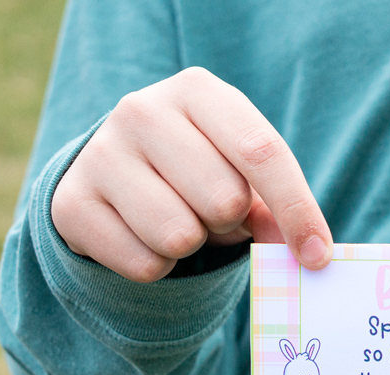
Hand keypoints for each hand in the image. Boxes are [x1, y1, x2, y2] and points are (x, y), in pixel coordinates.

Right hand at [51, 67, 331, 282]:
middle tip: (212, 211)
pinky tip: (143, 236)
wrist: (118, 176)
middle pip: (223, 201)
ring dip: (192, 246)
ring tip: (179, 219)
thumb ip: (281, 208)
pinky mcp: (71, 204)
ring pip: (180, 237)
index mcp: (199, 92)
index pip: (262, 152)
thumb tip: (313, 254)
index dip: (297, 211)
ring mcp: (99, 154)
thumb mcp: (244, 172)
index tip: (318, 255)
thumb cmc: (203, 171)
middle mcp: (141, 110)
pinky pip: (145, 265)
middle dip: (229, 223)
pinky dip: (157, 266)